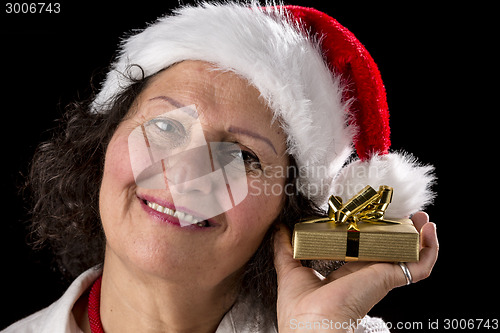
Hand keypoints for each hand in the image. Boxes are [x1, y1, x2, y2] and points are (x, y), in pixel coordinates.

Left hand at [273, 212, 437, 331]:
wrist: (312, 327)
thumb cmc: (299, 309)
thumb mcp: (289, 270)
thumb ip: (284, 248)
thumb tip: (279, 228)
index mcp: (345, 276)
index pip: (363, 252)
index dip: (371, 234)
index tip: (375, 217)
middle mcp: (365, 276)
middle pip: (388, 251)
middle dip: (398, 232)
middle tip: (406, 214)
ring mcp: (380, 278)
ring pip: (408, 256)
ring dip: (419, 236)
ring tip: (422, 218)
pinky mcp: (389, 280)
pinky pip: (419, 267)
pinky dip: (429, 250)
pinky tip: (430, 232)